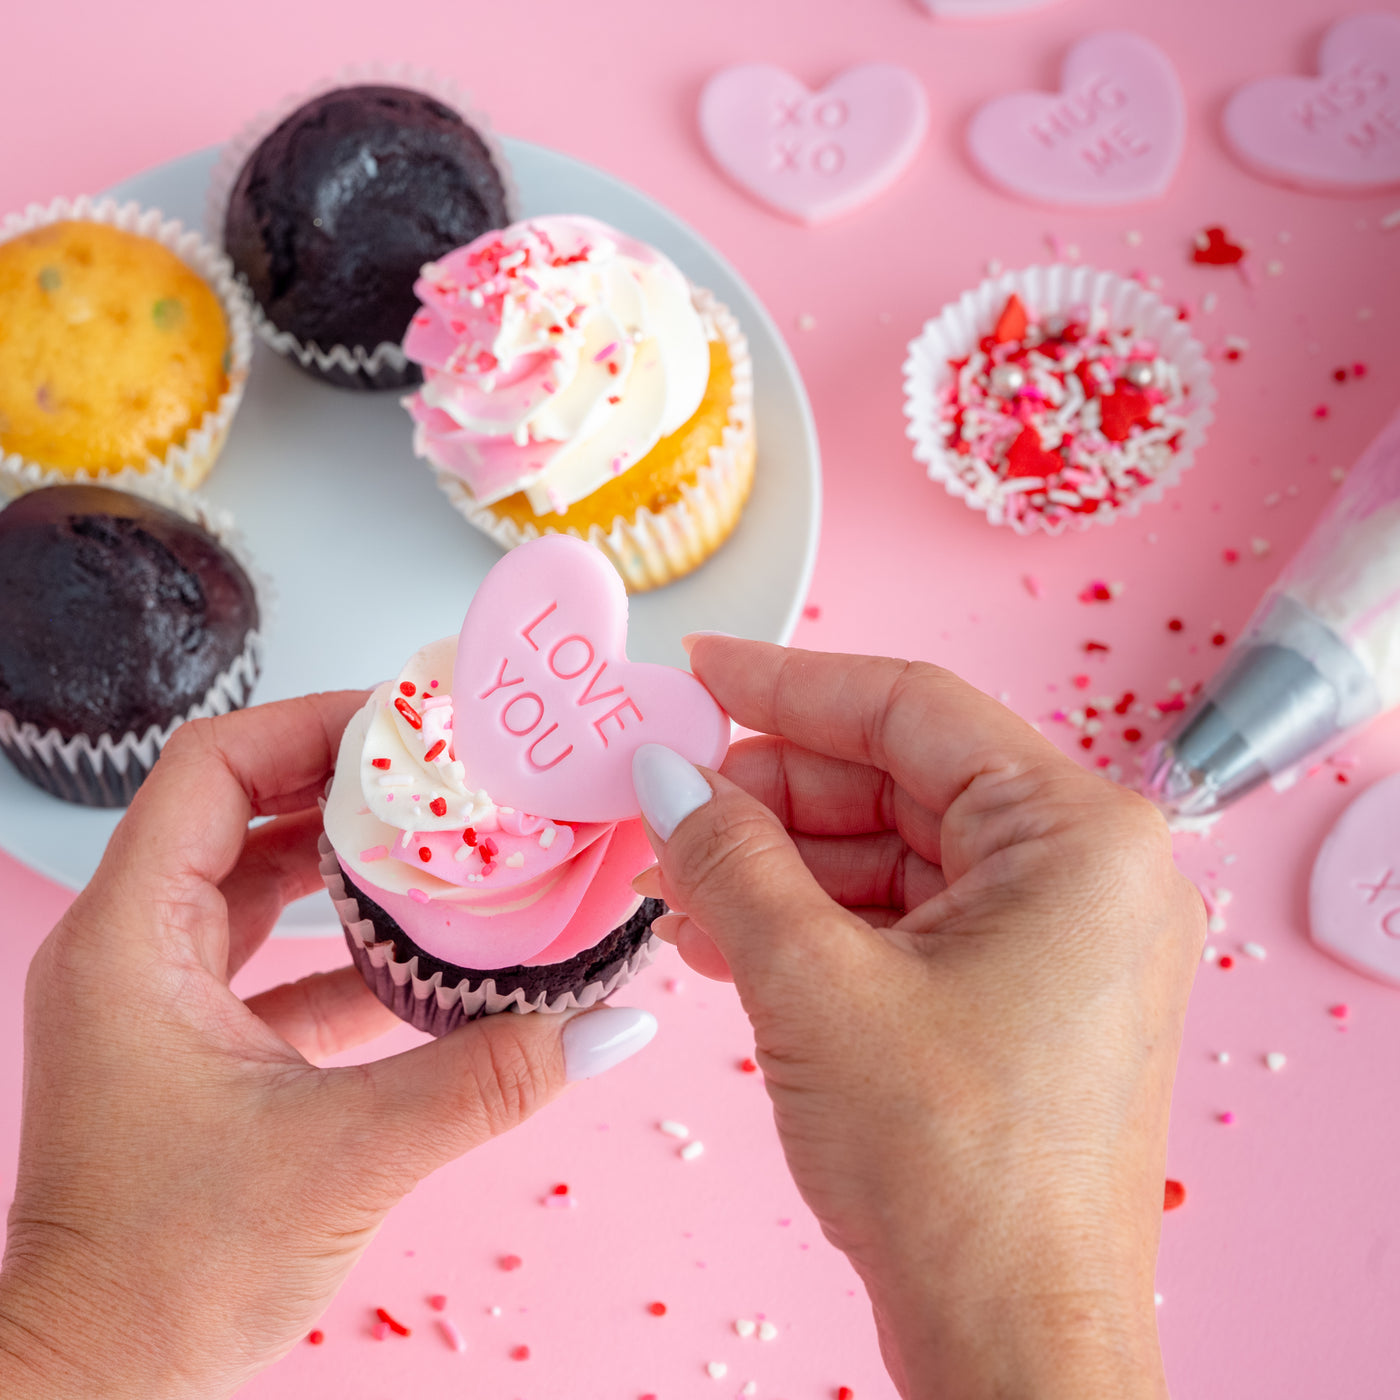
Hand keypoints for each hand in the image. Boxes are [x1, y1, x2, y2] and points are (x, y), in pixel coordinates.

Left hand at [0, 694, 654, 1399]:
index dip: (311, 726)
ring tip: (449, 846)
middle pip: (238, 811)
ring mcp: (157, 1000)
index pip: (211, 767)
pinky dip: (345, 945)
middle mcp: (131, 951)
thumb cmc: (166, 1277)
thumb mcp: (348, 1158)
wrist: (95, 1390)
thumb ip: (487, 1079)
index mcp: (131, 941)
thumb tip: (609, 1027)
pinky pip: (271, 959)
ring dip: (349, 863)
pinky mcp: (191, 1047)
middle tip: (448, 776)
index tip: (410, 725)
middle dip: (347, 786)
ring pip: (256, 883)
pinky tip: (429, 958)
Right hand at [631, 639, 1203, 1399]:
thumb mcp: (812, 986)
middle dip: (771, 796)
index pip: (912, 708)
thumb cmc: (956, 1180)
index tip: (700, 670)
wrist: (1014, 1352)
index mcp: (1079, 836)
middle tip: (668, 804)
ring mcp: (1058, 939)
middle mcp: (1087, 873)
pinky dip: (817, 922)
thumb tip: (663, 777)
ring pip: (892, 854)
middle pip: (898, 781)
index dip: (789, 684)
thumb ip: (730, 858)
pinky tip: (728, 940)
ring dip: (781, 866)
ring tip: (681, 888)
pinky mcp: (1021, 995)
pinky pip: (905, 919)